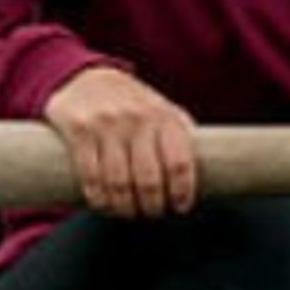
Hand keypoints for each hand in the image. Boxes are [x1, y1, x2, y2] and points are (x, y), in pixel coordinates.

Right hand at [42, 67, 196, 218]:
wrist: (87, 76)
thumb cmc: (133, 104)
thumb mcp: (163, 111)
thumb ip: (182, 136)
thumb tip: (210, 169)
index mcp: (164, 117)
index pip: (180, 164)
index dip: (181, 193)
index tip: (179, 207)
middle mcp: (137, 119)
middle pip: (149, 180)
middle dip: (151, 206)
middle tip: (150, 213)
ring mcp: (107, 124)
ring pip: (118, 182)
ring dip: (124, 207)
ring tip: (127, 212)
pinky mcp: (79, 130)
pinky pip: (90, 176)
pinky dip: (99, 199)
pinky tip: (103, 204)